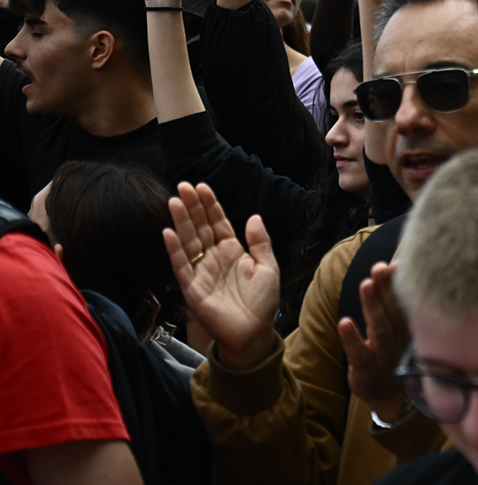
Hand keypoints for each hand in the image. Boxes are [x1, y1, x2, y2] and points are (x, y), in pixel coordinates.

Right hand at [163, 182, 279, 370]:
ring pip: (188, 242)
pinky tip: (168, 232)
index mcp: (232, 251)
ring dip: (181, 222)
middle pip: (200, 227)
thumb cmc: (263, 302)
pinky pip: (181, 266)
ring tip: (175, 200)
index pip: (218, 223)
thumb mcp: (268, 267)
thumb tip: (253, 216)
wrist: (253, 333)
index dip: (211, 206)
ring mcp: (201, 272)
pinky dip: (174, 250)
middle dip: (193, 207)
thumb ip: (260, 242)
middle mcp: (214, 258)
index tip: (203, 187)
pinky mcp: (191, 288)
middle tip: (184, 186)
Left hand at [337, 262, 410, 419]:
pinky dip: (352, 339)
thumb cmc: (395, 353)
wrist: (393, 398)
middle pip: (394, 311)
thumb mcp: (401, 328)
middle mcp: (399, 339)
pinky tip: (344, 322)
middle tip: (379, 267)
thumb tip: (397, 262)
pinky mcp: (366, 370)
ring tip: (366, 285)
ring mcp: (384, 355)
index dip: (401, 282)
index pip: (406, 302)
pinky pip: (358, 354)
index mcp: (408, 328)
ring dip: (373, 307)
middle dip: (387, 288)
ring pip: (379, 329)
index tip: (397, 262)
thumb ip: (398, 299)